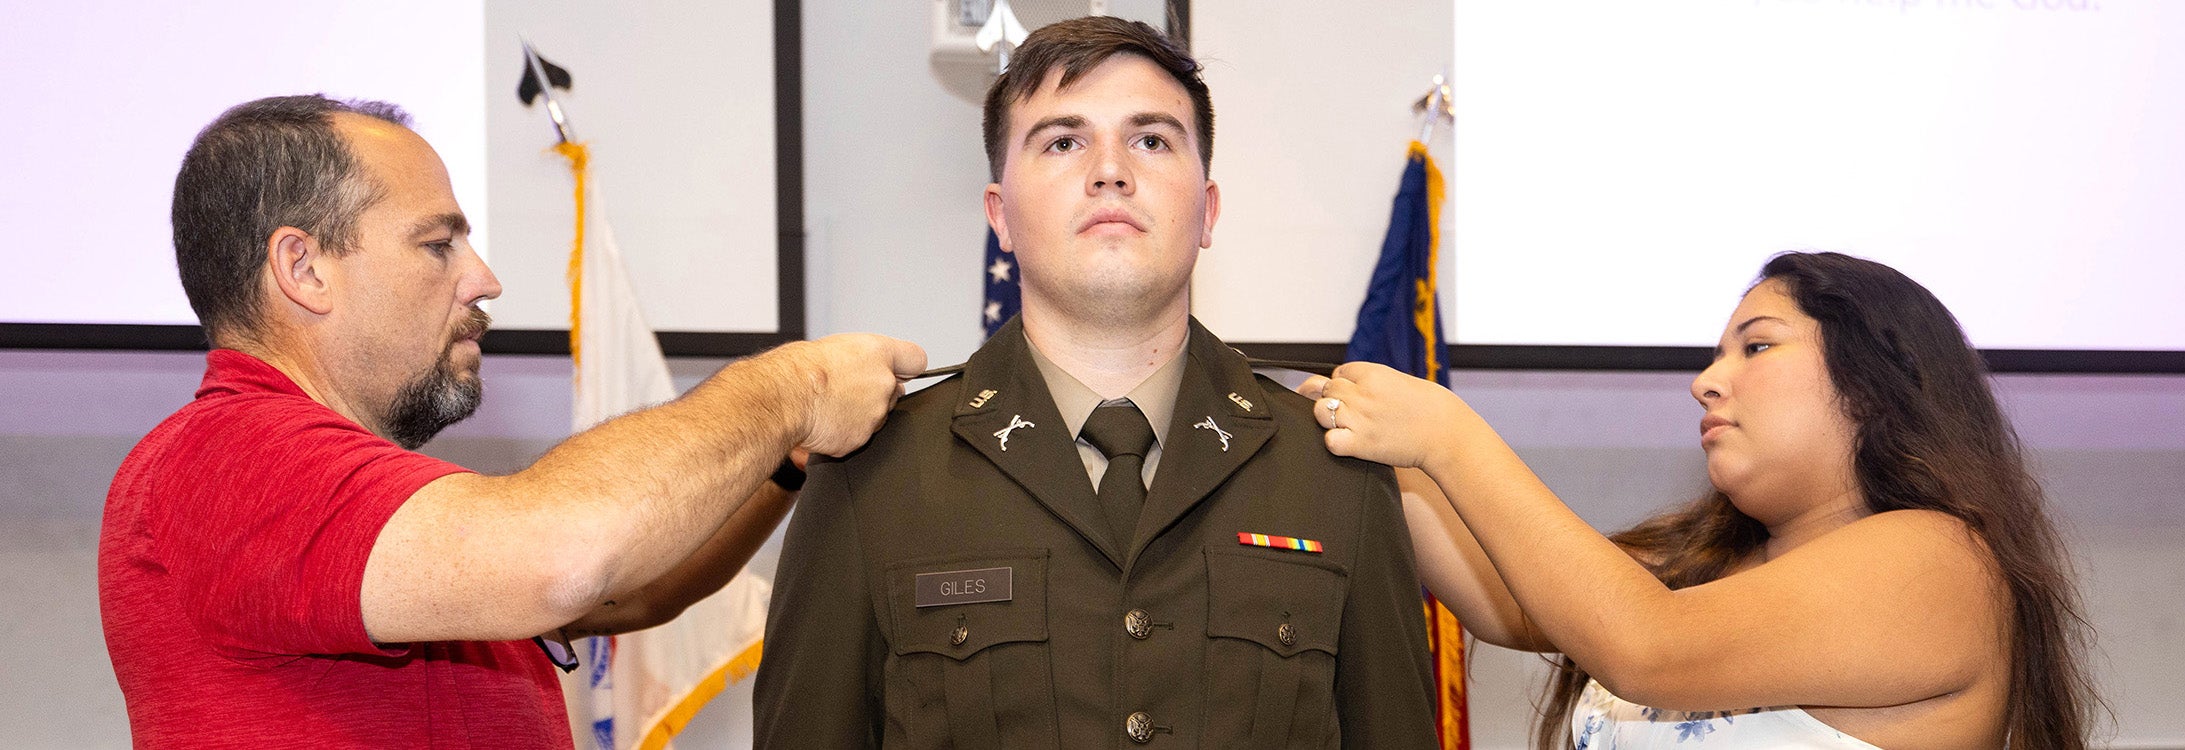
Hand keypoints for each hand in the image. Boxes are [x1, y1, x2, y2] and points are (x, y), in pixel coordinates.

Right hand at [774, 334, 926, 455]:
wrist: (784, 397)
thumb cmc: (799, 369)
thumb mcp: (835, 346)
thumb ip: (864, 358)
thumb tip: (870, 367)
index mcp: (879, 353)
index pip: (916, 359)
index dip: (905, 366)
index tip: (900, 371)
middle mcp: (884, 383)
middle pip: (893, 392)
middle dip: (875, 393)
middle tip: (845, 390)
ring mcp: (876, 414)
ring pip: (875, 417)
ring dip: (859, 414)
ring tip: (830, 405)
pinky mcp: (862, 438)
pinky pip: (857, 436)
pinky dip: (844, 432)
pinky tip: (826, 421)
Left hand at [1302, 361, 1462, 470]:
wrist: (1448, 434)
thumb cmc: (1433, 409)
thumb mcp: (1402, 381)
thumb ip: (1375, 381)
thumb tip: (1355, 383)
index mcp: (1373, 373)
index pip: (1339, 372)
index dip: (1342, 383)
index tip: (1352, 394)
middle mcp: (1363, 393)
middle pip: (1326, 389)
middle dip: (1332, 399)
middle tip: (1348, 411)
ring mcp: (1360, 418)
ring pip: (1320, 411)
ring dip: (1326, 418)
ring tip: (1343, 425)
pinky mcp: (1361, 444)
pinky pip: (1330, 440)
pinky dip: (1333, 442)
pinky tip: (1347, 443)